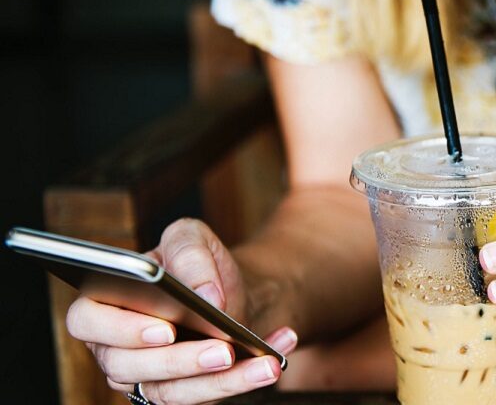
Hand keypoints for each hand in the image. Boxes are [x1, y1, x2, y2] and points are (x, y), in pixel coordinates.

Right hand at [65, 218, 298, 403]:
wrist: (229, 291)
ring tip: (264, 363)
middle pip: (130, 366)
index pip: (88, 321)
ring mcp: (145, 376)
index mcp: (104, 302)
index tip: (165, 328)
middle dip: (180, 361)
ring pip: (171, 391)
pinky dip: (245, 379)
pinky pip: (205, 397)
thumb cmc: (197, 264)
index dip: (121, 329)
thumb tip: (205, 295)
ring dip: (221, 381)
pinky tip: (274, 359)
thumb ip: (190, 254)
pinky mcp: (179, 393)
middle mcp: (116, 347)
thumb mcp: (192, 238)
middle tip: (222, 350)